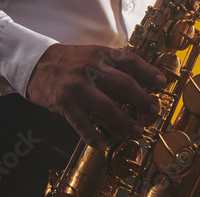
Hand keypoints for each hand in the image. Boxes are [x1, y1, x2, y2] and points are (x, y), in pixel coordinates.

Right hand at [26, 44, 163, 150]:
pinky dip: (92, 136)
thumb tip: (139, 75)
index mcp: (100, 54)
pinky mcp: (64, 102)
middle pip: (122, 84)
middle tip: (155, 110)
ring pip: (105, 106)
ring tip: (138, 131)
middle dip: (142, 98)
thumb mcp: (92, 53)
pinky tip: (103, 145)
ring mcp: (77, 86)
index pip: (130, 60)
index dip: (148, 71)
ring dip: (124, 120)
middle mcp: (90, 68)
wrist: (36, 63)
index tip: (163, 82)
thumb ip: (112, 62)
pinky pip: (81, 123)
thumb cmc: (70, 60)